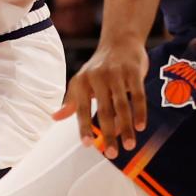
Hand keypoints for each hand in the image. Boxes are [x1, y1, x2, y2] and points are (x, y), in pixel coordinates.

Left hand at [53, 36, 148, 158]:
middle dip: (108, 134)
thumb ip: (72, 102)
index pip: (81, 109)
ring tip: (129, 145)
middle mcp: (97, 77)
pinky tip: (141, 127)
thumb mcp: (81, 81)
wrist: (120, 41)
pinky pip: (137, 95)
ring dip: (126, 127)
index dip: (83, 127)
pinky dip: (140, 112)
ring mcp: (116, 74)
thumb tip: (55, 118)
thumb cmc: (99, 67)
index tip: (88, 145)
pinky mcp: (133, 72)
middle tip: (112, 154)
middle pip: (103, 111)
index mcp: (81, 81)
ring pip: (121, 106)